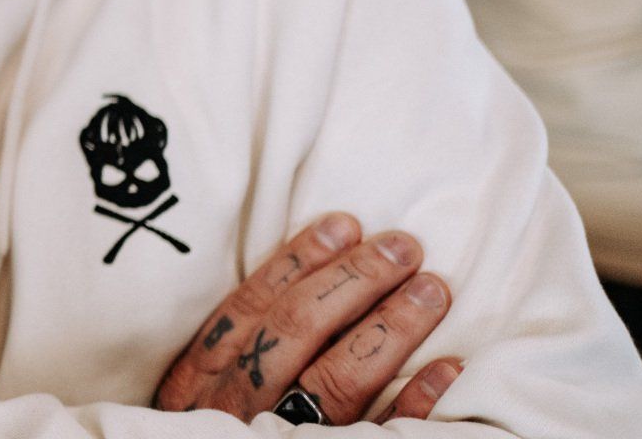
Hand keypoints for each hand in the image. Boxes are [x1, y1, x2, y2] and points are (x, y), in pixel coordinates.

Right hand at [154, 213, 463, 423]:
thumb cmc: (209, 424)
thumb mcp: (195, 385)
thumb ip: (230, 341)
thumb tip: (299, 272)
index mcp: (200, 376)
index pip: (253, 307)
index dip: (299, 262)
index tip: (346, 224)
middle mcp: (238, 403)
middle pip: (297, 333)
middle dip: (354, 282)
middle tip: (403, 247)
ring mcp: (279, 435)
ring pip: (336, 380)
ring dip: (390, 329)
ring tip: (432, 290)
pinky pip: (372, 435)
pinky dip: (411, 403)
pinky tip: (446, 368)